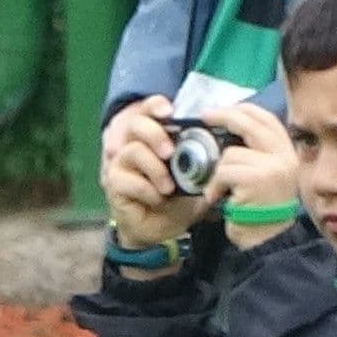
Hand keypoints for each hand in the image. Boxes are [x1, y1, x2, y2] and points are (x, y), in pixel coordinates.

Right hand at [99, 97, 205, 253]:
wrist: (163, 230)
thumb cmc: (178, 199)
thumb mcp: (196, 178)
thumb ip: (203, 161)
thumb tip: (222, 148)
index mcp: (154, 137)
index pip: (149, 111)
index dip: (156, 106)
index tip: (169, 111)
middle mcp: (133, 145)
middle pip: (136, 125)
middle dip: (155, 134)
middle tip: (170, 152)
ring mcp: (122, 163)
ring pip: (133, 151)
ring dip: (155, 168)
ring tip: (169, 188)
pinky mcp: (114, 183)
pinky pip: (127, 179)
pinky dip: (147, 190)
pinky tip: (157, 199)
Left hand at [205, 101, 301, 246]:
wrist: (267, 242)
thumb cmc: (259, 211)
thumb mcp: (265, 176)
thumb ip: (256, 152)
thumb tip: (227, 127)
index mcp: (288, 153)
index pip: (267, 119)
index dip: (243, 110)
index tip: (222, 110)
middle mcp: (285, 157)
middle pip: (250, 123)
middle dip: (223, 116)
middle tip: (204, 116)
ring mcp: (273, 167)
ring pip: (230, 152)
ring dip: (216, 171)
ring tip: (216, 188)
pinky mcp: (257, 179)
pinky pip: (224, 171)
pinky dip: (214, 185)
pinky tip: (216, 198)